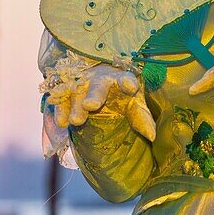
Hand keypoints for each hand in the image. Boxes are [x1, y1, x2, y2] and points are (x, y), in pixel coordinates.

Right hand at [41, 55, 155, 140]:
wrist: (97, 78)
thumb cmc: (119, 94)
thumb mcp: (133, 104)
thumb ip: (141, 117)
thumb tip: (152, 136)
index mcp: (121, 80)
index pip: (126, 79)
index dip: (128, 82)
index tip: (129, 86)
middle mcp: (100, 79)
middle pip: (98, 86)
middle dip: (94, 95)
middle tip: (90, 105)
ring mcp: (81, 82)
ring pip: (77, 92)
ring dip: (75, 106)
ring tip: (76, 121)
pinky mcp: (67, 89)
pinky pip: (61, 97)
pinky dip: (60, 108)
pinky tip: (61, 121)